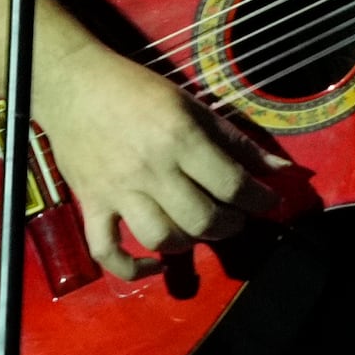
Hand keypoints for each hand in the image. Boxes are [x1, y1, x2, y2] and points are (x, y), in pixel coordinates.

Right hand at [35, 35, 278, 279]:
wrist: (72, 85)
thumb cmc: (137, 91)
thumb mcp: (194, 106)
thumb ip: (238, 142)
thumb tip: (282, 170)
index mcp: (179, 139)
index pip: (232, 185)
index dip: (260, 200)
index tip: (269, 201)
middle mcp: (150, 170)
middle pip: (202, 219)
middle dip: (231, 225)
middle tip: (236, 216)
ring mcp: (117, 191)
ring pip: (161, 238)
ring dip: (190, 243)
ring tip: (199, 227)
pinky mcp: (90, 203)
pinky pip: (106, 250)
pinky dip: (131, 269)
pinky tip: (154, 265)